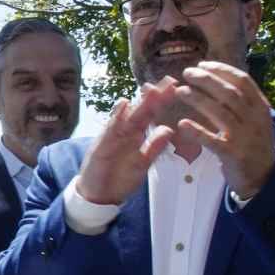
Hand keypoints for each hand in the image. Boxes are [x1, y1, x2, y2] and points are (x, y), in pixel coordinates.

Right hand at [74, 79, 179, 205]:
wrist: (97, 193)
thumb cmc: (120, 177)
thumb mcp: (142, 164)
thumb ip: (154, 148)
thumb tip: (169, 129)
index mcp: (137, 134)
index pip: (152, 114)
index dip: (163, 102)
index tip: (178, 88)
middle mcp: (126, 131)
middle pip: (142, 111)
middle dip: (155, 96)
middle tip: (170, 81)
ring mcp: (114, 136)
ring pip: (128, 116)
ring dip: (139, 103)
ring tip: (152, 89)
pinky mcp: (103, 144)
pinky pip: (111, 129)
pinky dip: (117, 117)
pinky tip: (124, 104)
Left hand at [175, 61, 274, 198]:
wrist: (264, 176)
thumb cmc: (253, 143)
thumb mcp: (256, 119)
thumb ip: (243, 102)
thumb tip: (219, 78)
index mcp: (261, 107)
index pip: (243, 81)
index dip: (222, 70)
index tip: (203, 64)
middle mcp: (255, 119)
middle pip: (229, 93)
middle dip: (207, 80)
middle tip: (187, 73)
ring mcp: (245, 137)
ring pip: (220, 112)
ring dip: (198, 99)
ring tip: (180, 91)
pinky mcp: (233, 154)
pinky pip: (212, 141)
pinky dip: (197, 131)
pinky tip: (182, 124)